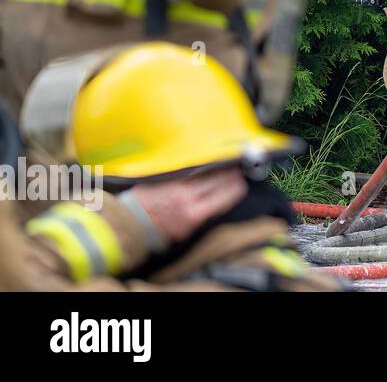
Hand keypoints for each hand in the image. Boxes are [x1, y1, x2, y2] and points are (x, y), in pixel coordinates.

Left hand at [125, 167, 247, 243]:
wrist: (130, 225)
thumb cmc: (158, 234)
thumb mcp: (185, 233)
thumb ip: (201, 217)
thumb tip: (217, 205)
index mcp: (193, 215)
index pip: (223, 198)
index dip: (235, 190)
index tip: (243, 184)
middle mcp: (187, 198)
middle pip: (216, 182)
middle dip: (229, 175)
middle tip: (239, 169)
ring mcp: (176, 185)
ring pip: (202, 173)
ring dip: (216, 169)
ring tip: (226, 165)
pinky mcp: (166, 178)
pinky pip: (188, 171)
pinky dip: (199, 168)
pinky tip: (205, 166)